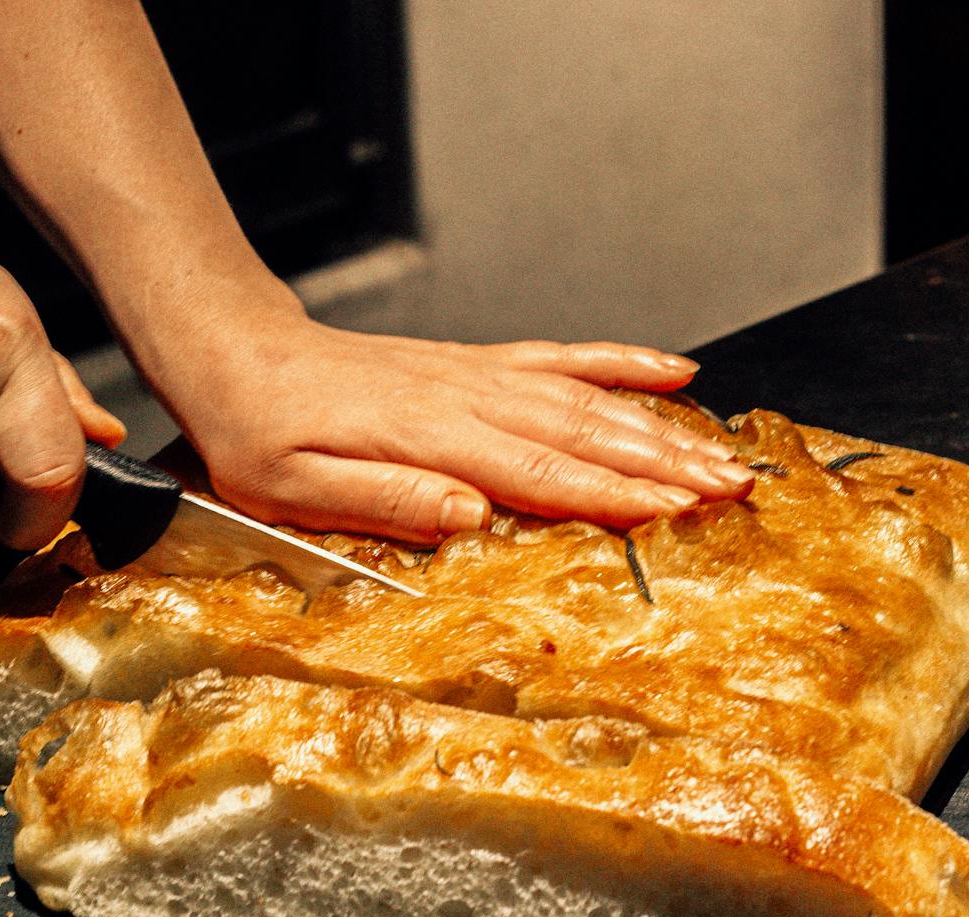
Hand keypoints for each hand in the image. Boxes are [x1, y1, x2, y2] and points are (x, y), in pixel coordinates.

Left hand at [153, 310, 753, 543]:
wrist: (236, 353)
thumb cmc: (258, 431)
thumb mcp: (294, 487)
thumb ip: (386, 499)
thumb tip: (469, 512)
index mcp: (426, 437)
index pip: (539, 471)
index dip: (614, 494)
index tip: (676, 512)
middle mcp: (464, 397)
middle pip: (583, 433)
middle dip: (665, 464)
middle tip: (732, 488)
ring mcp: (476, 374)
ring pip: (585, 398)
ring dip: (660, 427)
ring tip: (722, 453)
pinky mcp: (475, 363)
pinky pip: (560, 357)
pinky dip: (619, 363)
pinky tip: (670, 371)